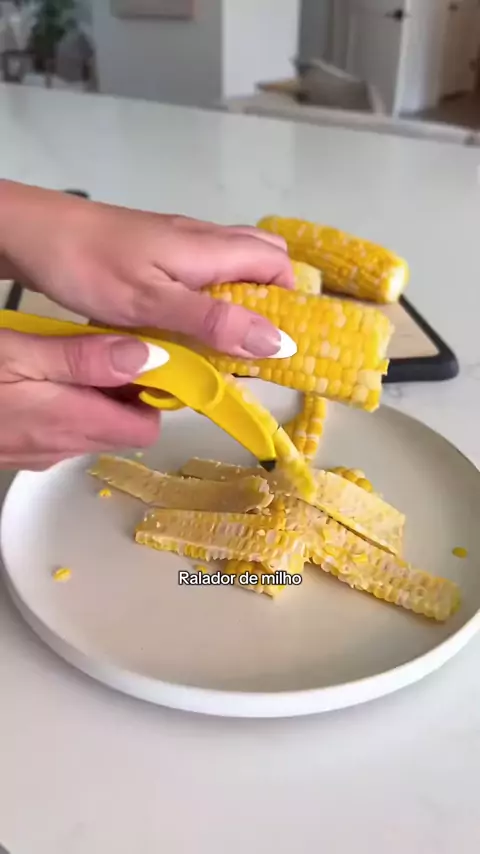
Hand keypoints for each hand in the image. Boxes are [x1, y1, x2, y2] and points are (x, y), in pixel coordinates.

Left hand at [0, 181, 293, 357]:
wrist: (39, 234)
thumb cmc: (94, 267)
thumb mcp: (155, 303)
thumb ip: (214, 321)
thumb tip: (278, 341)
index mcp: (211, 249)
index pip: (279, 263)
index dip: (290, 301)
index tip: (279, 342)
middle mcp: (204, 240)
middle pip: (263, 259)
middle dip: (270, 301)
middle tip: (251, 346)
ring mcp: (180, 242)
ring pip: (232, 265)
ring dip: (239, 301)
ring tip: (222, 343)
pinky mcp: (159, 250)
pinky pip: (204, 270)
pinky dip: (211, 297)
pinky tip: (188, 325)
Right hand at [0, 330, 161, 469]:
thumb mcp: (21, 354)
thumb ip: (84, 358)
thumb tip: (149, 356)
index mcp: (74, 422)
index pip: (146, 429)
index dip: (151, 395)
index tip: (142, 359)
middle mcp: (65, 446)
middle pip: (122, 429)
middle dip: (124, 392)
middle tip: (103, 350)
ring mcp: (43, 454)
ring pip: (93, 431)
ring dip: (96, 400)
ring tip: (72, 358)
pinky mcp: (22, 453)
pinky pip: (65, 434)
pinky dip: (69, 409)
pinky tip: (46, 379)